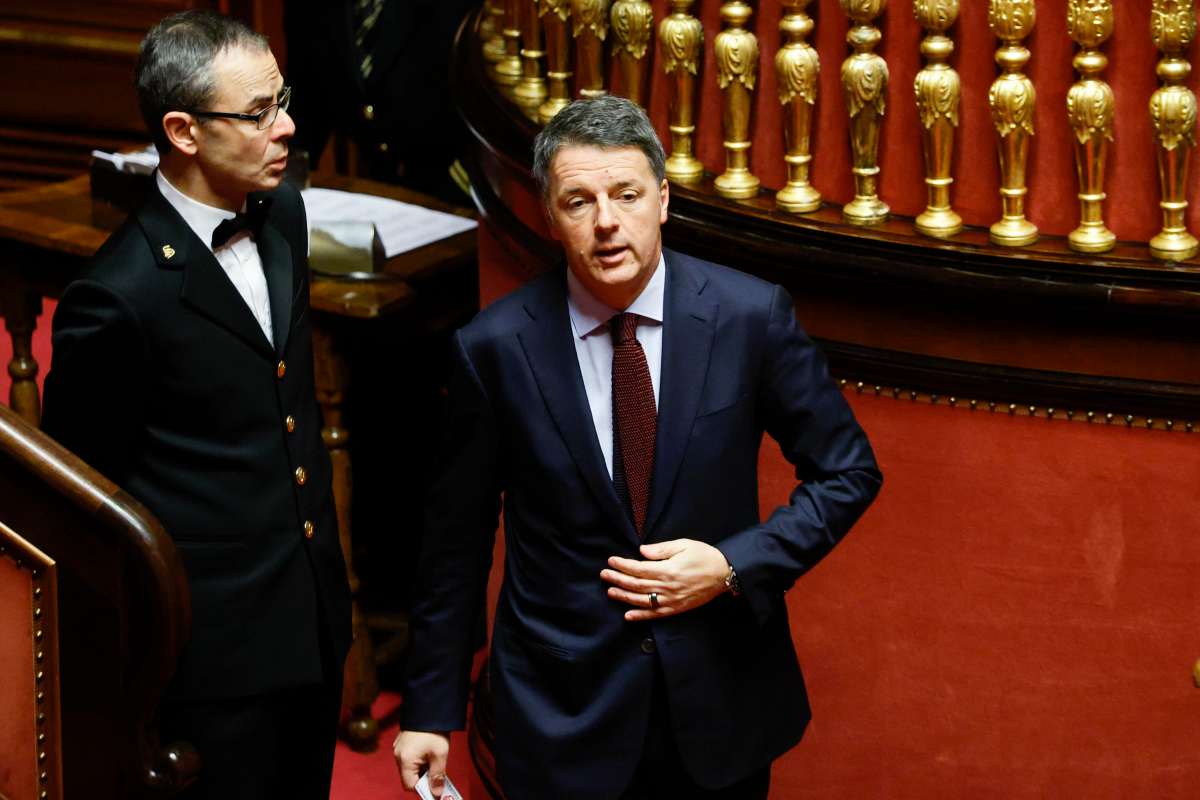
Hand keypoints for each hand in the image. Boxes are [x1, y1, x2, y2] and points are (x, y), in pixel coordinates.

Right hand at [393, 729, 450, 795]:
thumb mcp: (439, 754)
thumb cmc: (434, 729)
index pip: (409, 785)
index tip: (435, 788)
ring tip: (435, 760)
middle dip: (423, 778)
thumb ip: (437, 775)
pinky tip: (429, 752)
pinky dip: (419, 760)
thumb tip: (436, 793)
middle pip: (409, 776)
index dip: (423, 789)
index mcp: (405, 760)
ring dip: (422, 768)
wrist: (429, 706)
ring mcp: (399, 747)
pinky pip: (409, 757)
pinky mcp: (402, 742)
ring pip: (409, 767)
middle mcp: (398, 755)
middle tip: (438, 775)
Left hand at [601, 539, 729, 620]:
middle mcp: (667, 587)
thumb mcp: (684, 545)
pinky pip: (655, 614)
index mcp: (667, 570)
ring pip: (642, 600)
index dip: (623, 565)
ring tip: (610, 592)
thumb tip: (641, 551)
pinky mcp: (676, 608)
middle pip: (636, 585)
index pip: (638, 569)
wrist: (724, 574)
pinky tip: (628, 615)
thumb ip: (661, 549)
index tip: (611, 561)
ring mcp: (671, 600)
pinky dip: (640, 616)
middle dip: (618, 579)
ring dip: (624, 597)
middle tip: (604, 575)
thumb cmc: (704, 556)